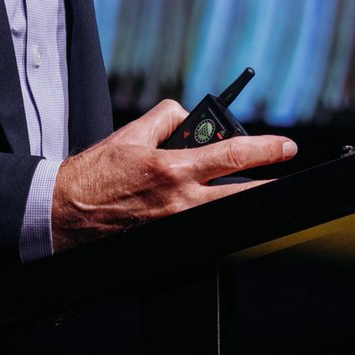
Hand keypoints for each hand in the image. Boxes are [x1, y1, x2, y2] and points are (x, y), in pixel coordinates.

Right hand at [51, 99, 296, 252]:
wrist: (69, 211)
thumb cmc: (96, 173)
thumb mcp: (129, 134)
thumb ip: (163, 119)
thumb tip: (186, 116)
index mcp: (171, 168)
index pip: (230, 156)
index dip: (264, 150)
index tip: (285, 147)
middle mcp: (180, 200)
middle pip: (240, 194)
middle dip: (268, 182)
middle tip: (285, 171)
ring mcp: (178, 224)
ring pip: (226, 212)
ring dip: (243, 198)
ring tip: (254, 187)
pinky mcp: (170, 238)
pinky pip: (204, 225)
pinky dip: (214, 214)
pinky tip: (217, 205)